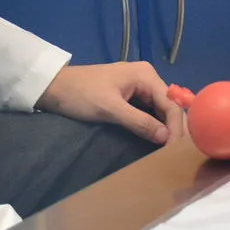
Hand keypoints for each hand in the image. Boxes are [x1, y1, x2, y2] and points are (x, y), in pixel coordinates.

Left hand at [34, 61, 186, 145]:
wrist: (53, 88)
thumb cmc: (81, 95)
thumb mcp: (110, 109)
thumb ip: (140, 123)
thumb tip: (166, 139)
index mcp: (146, 75)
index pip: (171, 104)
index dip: (176, 128)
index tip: (175, 151)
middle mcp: (147, 77)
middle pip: (168, 106)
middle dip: (173, 129)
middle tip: (175, 155)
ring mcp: (138, 86)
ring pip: (159, 110)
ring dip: (164, 128)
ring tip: (169, 151)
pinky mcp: (129, 95)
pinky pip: (148, 111)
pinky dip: (153, 125)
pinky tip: (157, 140)